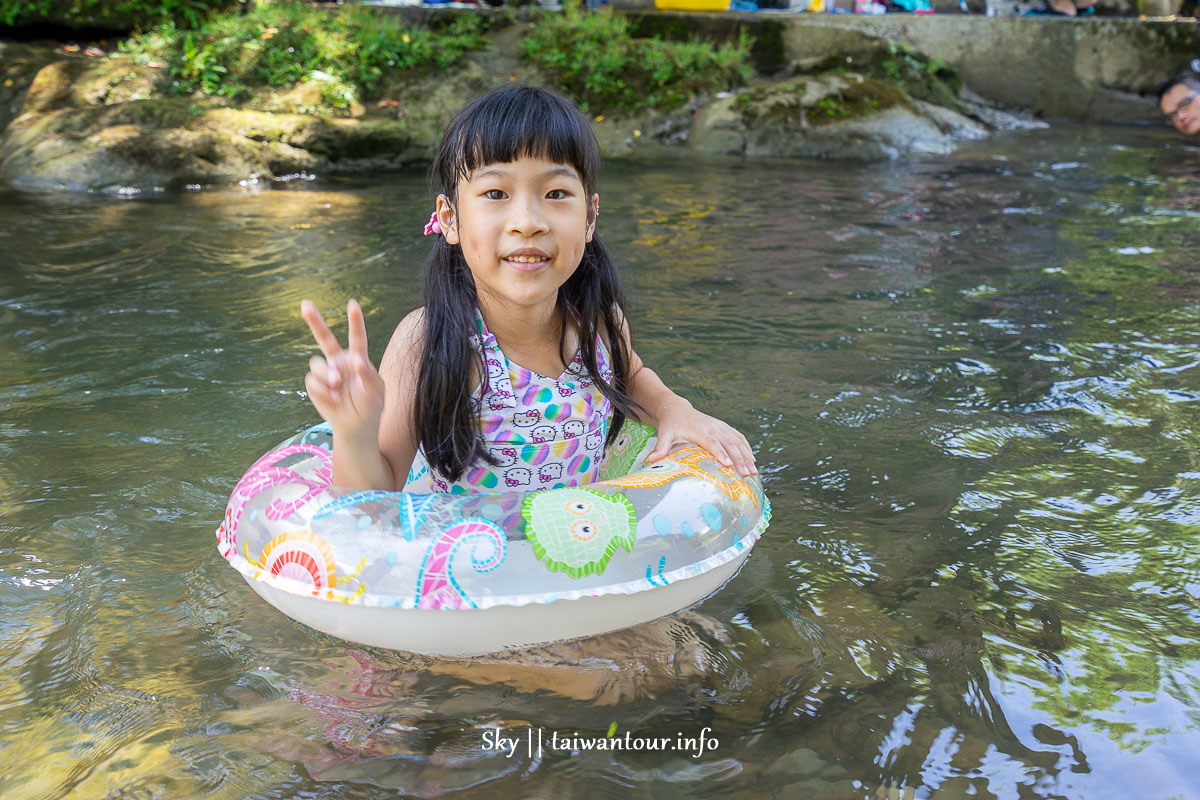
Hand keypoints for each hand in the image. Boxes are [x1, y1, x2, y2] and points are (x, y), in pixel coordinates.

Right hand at [301, 299, 384, 438]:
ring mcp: (326, 372)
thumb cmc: (370, 406)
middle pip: (324, 338)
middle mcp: (340, 361)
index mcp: (358, 358)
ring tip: (337, 386)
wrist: (356, 426)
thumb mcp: (376, 392)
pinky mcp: (316, 385)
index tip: (352, 304)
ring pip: (317, 363)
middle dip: (314, 321)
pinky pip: (313, 382)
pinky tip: (334, 399)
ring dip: (326, 374)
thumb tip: (357, 360)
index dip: (355, 321)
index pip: (356, 338)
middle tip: (305, 304)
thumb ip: (368, 375)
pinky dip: (323, 392)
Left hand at [646, 399, 757, 477]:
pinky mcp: (724, 427)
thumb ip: (660, 448)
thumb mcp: (664, 435)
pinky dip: (747, 448)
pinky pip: (739, 437)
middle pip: (729, 443)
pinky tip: (752, 460)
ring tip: (754, 471)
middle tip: (747, 474)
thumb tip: (651, 460)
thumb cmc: (670, 425)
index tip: (728, 465)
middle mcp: (712, 427)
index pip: (712, 442)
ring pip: (737, 440)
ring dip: (747, 455)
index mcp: (698, 430)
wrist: (677, 408)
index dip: (720, 453)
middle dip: (739, 459)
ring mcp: (720, 426)